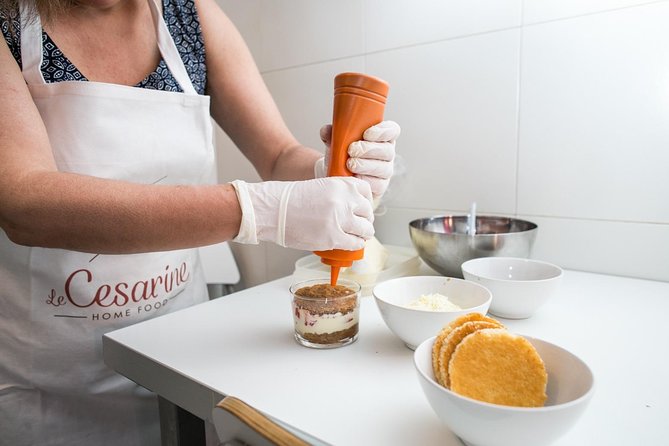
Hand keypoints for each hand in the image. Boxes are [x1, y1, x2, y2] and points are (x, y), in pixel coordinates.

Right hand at [230, 177, 373, 250]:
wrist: (273, 210)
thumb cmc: (290, 199)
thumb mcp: (320, 187)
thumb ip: (338, 195)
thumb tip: (353, 209)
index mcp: (342, 184)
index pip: (367, 192)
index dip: (365, 203)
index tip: (362, 209)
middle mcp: (345, 200)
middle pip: (368, 212)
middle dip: (365, 220)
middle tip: (359, 225)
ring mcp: (340, 219)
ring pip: (365, 229)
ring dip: (363, 234)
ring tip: (357, 236)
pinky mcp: (333, 237)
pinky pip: (355, 243)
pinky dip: (355, 245)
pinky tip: (351, 244)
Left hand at [316, 120, 400, 197]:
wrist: (336, 174)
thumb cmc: (341, 154)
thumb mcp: (336, 141)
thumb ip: (332, 134)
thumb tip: (326, 130)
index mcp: (381, 137)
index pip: (392, 130)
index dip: (383, 131)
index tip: (366, 133)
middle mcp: (387, 153)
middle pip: (387, 150)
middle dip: (369, 149)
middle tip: (351, 150)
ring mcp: (385, 170)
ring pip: (383, 168)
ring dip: (366, 166)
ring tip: (350, 164)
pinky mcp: (381, 186)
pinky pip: (378, 184)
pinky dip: (365, 181)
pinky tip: (354, 178)